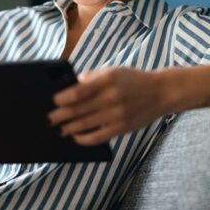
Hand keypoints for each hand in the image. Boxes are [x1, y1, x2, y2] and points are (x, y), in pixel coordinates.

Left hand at [47, 67, 169, 145]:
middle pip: (79, 110)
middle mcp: (112, 97)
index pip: (79, 92)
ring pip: (86, 124)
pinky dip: (85, 138)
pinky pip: (99, 136)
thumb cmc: (131, 80)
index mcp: (107, 80)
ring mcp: (117, 114)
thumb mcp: (112, 71)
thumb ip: (91, 78)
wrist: (160, 92)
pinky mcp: (122, 127)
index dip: (62, 99)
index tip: (53, 102)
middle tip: (49, 119)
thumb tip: (69, 87)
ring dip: (69, 128)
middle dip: (61, 116)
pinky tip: (76, 137)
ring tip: (58, 129)